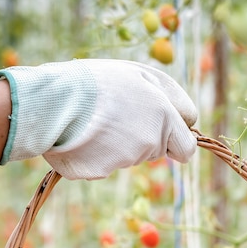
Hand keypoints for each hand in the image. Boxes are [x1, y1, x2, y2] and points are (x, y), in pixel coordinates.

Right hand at [0, 59, 196, 179]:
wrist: (56, 99)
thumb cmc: (99, 81)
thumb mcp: (140, 75)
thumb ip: (170, 99)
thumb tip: (189, 121)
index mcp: (165, 117)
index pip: (187, 148)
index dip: (177, 140)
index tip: (164, 131)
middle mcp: (150, 141)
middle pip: (157, 151)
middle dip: (146, 138)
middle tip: (119, 117)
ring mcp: (127, 159)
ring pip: (131, 157)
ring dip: (119, 143)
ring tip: (96, 120)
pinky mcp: (103, 172)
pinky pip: (106, 165)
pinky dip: (97, 154)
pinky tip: (83, 135)